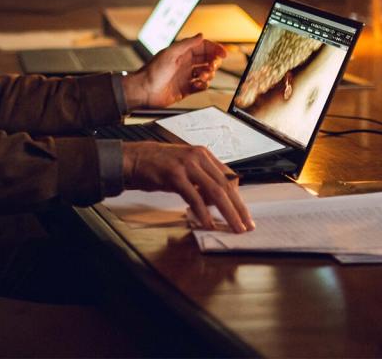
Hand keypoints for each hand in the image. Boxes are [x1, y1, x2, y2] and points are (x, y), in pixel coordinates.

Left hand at [122, 34, 226, 108]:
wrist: (143, 91)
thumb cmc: (152, 72)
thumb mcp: (170, 53)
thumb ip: (186, 44)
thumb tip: (201, 35)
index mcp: (181, 53)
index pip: (203, 48)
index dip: (214, 49)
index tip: (223, 54)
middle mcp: (185, 64)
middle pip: (207, 60)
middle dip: (213, 62)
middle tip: (212, 66)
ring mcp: (185, 77)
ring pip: (206, 73)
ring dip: (209, 74)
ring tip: (203, 76)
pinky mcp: (186, 89)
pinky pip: (200, 86)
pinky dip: (203, 85)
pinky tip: (198, 85)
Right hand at [122, 141, 253, 232]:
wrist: (134, 159)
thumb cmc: (158, 165)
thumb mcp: (185, 168)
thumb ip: (201, 180)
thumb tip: (216, 202)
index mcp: (204, 155)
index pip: (230, 177)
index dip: (239, 198)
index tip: (244, 214)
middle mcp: (199, 157)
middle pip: (227, 185)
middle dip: (239, 208)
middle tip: (247, 225)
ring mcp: (187, 165)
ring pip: (215, 192)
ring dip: (228, 212)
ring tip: (234, 227)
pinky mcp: (174, 175)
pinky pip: (194, 197)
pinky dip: (203, 212)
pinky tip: (208, 223)